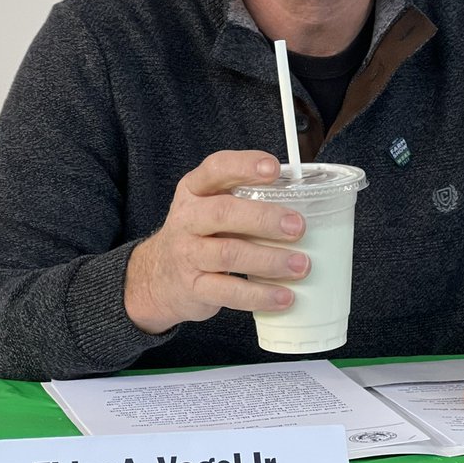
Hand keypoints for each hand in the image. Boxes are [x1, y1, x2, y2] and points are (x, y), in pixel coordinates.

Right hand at [124, 151, 308, 333]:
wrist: (158, 277)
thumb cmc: (200, 235)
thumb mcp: (210, 207)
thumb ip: (245, 200)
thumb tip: (306, 201)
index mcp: (194, 190)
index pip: (216, 169)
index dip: (244, 166)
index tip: (273, 168)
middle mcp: (187, 218)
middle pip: (223, 213)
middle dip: (264, 218)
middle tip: (298, 227)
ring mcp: (188, 254)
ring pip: (229, 254)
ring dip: (269, 260)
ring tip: (301, 265)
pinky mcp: (194, 287)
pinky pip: (229, 292)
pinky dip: (260, 295)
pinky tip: (285, 297)